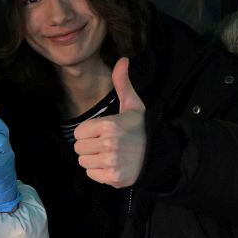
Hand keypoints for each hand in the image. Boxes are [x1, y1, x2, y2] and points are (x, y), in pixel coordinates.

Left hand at [73, 57, 146, 187]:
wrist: (159, 153)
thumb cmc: (141, 128)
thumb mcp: (133, 104)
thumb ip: (122, 83)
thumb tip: (122, 59)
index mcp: (108, 125)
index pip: (78, 133)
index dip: (88, 132)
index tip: (102, 132)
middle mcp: (108, 144)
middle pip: (78, 148)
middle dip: (89, 146)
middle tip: (106, 144)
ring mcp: (111, 162)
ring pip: (83, 162)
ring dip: (93, 159)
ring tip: (110, 154)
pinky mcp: (113, 177)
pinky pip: (92, 175)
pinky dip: (100, 172)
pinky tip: (113, 165)